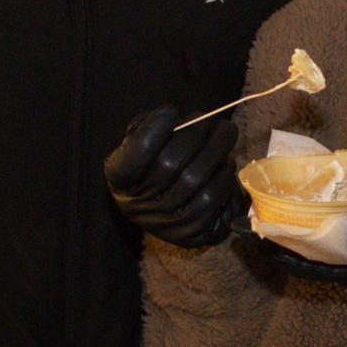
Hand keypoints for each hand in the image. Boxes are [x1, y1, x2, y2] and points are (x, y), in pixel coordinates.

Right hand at [104, 106, 246, 247]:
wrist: (160, 207)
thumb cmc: (151, 163)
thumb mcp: (137, 142)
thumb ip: (149, 127)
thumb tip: (174, 120)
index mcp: (120, 179)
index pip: (135, 154)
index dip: (153, 130)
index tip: (171, 110)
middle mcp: (139, 206)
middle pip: (171, 163)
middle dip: (197, 134)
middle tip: (213, 119)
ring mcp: (165, 224)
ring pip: (197, 181)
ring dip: (217, 152)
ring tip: (225, 135)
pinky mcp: (191, 235)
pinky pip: (214, 202)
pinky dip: (225, 177)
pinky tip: (226, 162)